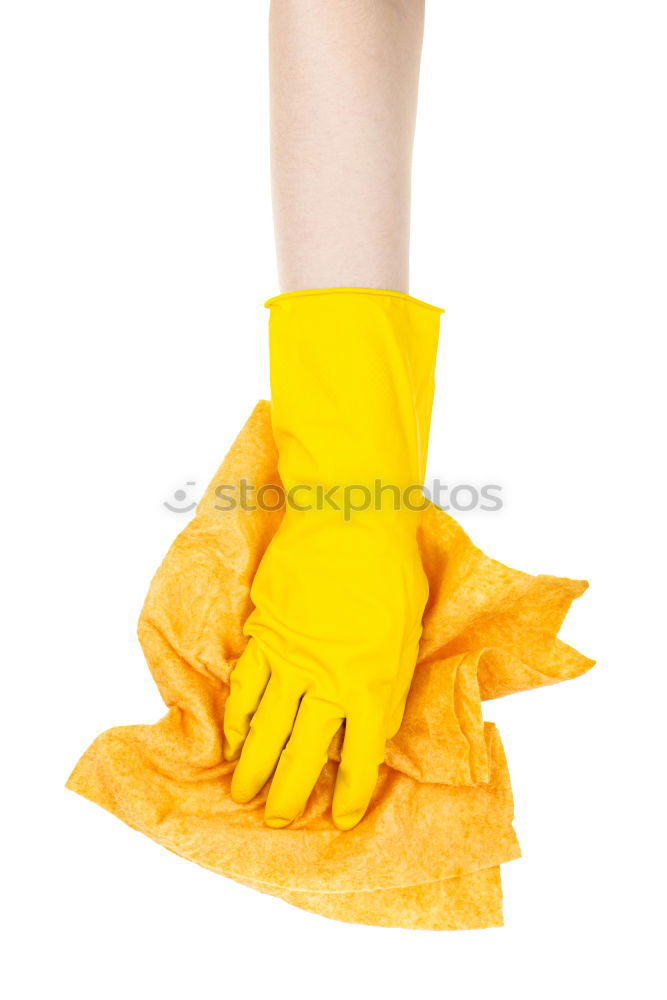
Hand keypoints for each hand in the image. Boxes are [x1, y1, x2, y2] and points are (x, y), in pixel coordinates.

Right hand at [223, 506, 427, 829]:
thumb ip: (388, 684)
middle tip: (277, 818)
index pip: (360, 759)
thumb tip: (373, 724)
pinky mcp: (264, 636)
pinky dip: (237, 718)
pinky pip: (245, 688)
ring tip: (244, 792)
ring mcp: (290, 662)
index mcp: (372, 686)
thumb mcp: (406, 635)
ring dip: (253, 766)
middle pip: (304, 755)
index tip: (344, 816)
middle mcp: (328, 684)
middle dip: (290, 794)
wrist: (349, 520)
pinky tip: (233, 738)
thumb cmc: (390, 573)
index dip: (351, 794)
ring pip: (266, 729)